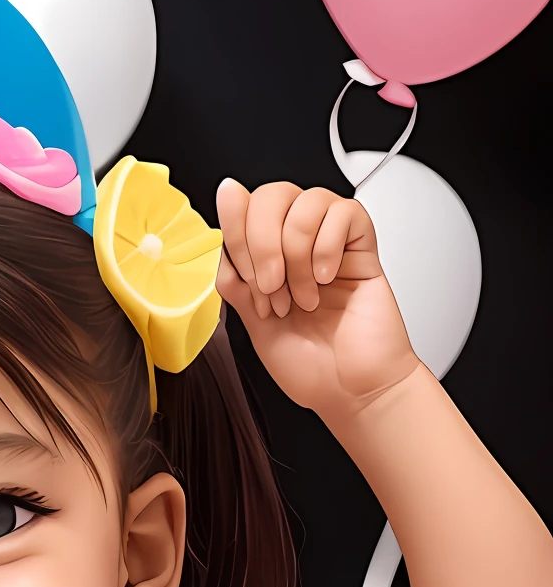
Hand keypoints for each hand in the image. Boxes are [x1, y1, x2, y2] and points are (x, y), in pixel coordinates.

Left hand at [214, 179, 421, 420]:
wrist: (349, 390)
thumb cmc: (308, 364)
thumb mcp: (250, 320)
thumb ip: (235, 270)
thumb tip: (224, 215)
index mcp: (267, 260)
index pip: (246, 209)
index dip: (235, 230)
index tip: (244, 270)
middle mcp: (298, 245)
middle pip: (274, 195)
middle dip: (262, 242)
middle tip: (270, 287)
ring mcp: (331, 243)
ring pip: (307, 202)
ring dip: (296, 254)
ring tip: (301, 296)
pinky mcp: (363, 247)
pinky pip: (345, 213)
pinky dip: (327, 248)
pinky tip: (326, 279)